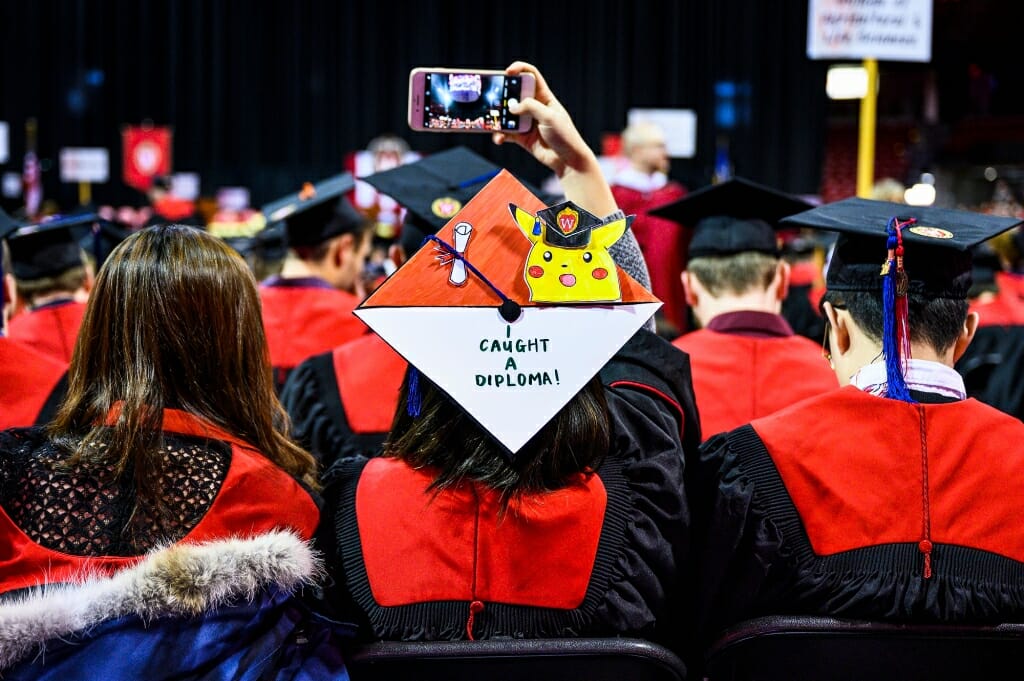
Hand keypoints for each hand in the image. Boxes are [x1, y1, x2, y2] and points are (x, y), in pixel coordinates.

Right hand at [492, 61, 616, 215]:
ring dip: (498, 118)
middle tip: (493, 100)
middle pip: (514, 94)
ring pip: (507, 115)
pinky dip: (500, 135)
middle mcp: (534, 107)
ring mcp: (527, 122)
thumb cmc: (565, 136)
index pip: (531, 76)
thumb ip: (531, 108)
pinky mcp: (522, 137)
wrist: (568, 161)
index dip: (519, 70)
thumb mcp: (550, 117)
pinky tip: (499, 139)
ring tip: (493, 122)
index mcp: (544, 97)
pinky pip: (506, 133)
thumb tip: (512, 107)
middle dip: (502, 96)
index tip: (507, 72)